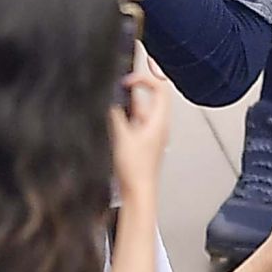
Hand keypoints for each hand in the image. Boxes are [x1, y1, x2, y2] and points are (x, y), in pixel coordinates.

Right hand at [110, 69, 170, 202]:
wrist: (138, 193)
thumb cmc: (136, 170)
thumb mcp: (121, 137)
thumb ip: (116, 115)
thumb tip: (110, 100)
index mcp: (159, 120)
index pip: (161, 87)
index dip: (145, 78)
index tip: (128, 80)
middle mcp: (159, 125)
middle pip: (152, 96)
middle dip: (135, 88)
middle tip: (120, 85)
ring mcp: (152, 133)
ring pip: (142, 109)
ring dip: (128, 103)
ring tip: (113, 101)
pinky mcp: (144, 142)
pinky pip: (137, 121)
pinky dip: (126, 116)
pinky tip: (114, 120)